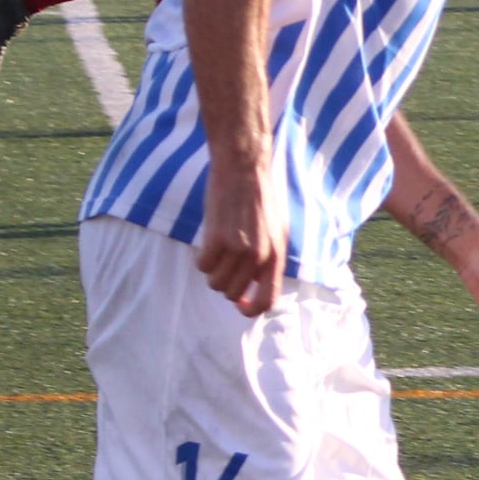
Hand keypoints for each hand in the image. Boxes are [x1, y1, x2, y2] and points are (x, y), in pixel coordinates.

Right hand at [196, 170, 286, 315]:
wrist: (244, 170)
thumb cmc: (260, 198)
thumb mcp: (276, 232)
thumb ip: (268, 259)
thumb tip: (255, 284)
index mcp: (277, 256)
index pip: (267, 300)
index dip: (251, 309)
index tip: (240, 305)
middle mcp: (259, 257)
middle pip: (233, 294)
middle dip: (226, 284)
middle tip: (224, 264)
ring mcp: (238, 249)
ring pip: (215, 283)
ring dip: (212, 271)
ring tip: (217, 250)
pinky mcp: (217, 238)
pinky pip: (203, 266)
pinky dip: (202, 259)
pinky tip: (208, 243)